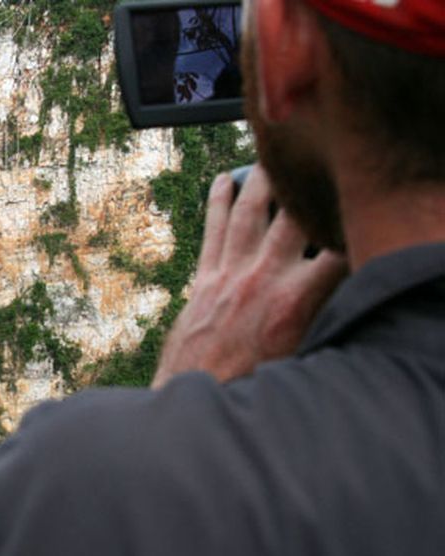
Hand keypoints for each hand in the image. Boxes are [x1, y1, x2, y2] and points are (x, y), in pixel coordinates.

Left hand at [151, 166, 347, 387]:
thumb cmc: (256, 384)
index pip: (339, 249)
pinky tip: (224, 179)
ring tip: (275, 152)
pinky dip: (218, 201)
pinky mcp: (205, 278)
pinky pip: (212, 229)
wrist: (197, 396)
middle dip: (308, 185)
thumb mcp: (307, 355)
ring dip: (263, 180)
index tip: (365, 205)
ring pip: (249, 213)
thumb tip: (354, 300)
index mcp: (297, 300)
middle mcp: (263, 278)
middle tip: (319, 155)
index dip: (354, 224)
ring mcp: (230, 273)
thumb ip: (329, 319)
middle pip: (293, 217)